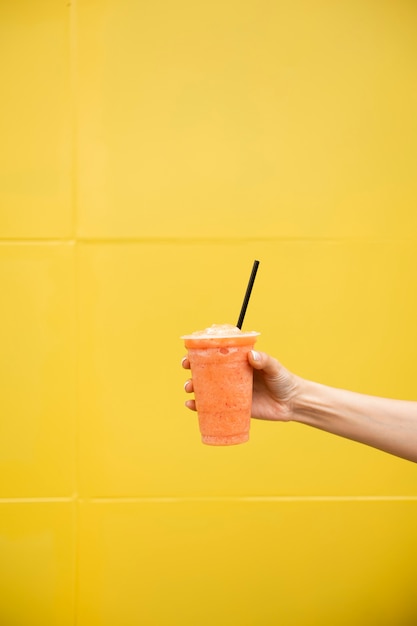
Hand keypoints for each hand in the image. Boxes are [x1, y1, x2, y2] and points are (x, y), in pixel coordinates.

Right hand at [182, 350, 299, 421]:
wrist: (292, 403)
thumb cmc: (284, 380)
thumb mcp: (274, 367)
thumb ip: (264, 360)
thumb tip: (251, 356)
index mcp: (238, 362)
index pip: (216, 354)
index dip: (200, 352)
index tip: (191, 353)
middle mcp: (231, 376)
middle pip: (206, 371)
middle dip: (192, 369)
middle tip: (187, 369)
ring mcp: (230, 392)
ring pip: (205, 388)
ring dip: (193, 387)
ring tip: (190, 388)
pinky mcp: (232, 408)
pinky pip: (212, 407)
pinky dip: (199, 407)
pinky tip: (191, 406)